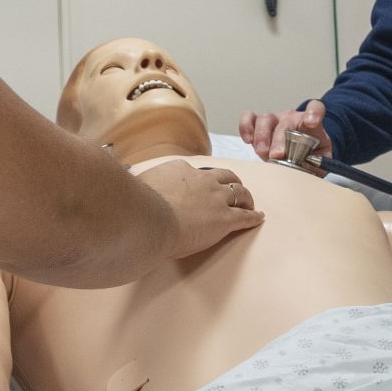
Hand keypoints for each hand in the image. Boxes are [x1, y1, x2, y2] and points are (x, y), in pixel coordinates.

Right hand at [137, 159, 263, 257]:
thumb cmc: (138, 206)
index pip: (197, 173)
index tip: (202, 186)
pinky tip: (258, 218)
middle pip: (225, 177)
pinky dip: (253, 217)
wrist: (149, 219)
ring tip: (250, 203)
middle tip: (235, 189)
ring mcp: (215, 199)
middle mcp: (202, 180)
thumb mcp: (137, 186)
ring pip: (239, 193)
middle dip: (232, 183)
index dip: (202, 180)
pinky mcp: (225, 219)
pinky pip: (245, 217)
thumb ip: (141, 184)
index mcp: (181, 170)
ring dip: (246, 198)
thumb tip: (132, 184)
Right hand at [238, 100, 329, 163]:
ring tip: (262, 152)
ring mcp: (274, 119)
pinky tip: (248, 140)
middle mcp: (291, 118)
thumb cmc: (308, 156)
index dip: (314, 113)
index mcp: (310, 123)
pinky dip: (246, 127)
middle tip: (278, 155)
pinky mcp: (258, 124)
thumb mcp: (319, 161)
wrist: (297, 155)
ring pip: (266, 119)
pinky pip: (249, 118)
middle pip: (286, 121)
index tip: (312, 122)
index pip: (316, 108)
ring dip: (262, 136)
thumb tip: (308, 170)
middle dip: (280, 139)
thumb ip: (318, 163)